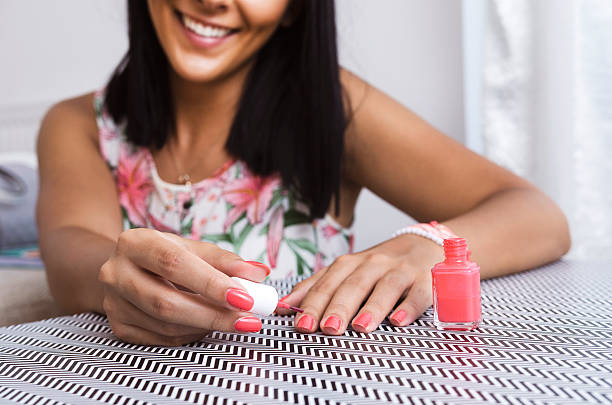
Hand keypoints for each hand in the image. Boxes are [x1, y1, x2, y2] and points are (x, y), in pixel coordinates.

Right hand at [98, 228, 270, 345]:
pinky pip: (162, 339)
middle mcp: (116, 272)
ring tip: (233, 320)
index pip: (174, 264)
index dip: (211, 283)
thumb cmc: (164, 256)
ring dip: (206, 326)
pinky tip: (208, 325)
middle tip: (248, 319)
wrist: (126, 268)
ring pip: (166, 325)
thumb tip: (258, 274)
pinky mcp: (119, 326)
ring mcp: (113, 302)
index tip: (244, 297)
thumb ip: (224, 261)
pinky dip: (192, 334)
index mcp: (135, 243)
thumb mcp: (191, 249)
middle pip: (166, 302)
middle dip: (214, 314)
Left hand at [280, 235, 442, 334]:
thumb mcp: (346, 272)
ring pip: (385, 288)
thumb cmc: (379, 266)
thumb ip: (316, 288)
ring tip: (360, 327)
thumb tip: (282, 307)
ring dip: (372, 308)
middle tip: (327, 327)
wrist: (424, 245)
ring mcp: (400, 271)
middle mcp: (373, 264)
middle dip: (339, 306)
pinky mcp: (425, 280)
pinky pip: (418, 294)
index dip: (313, 303)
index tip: (301, 324)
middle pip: (353, 285)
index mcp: (349, 264)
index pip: (327, 283)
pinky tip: (399, 321)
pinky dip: (409, 307)